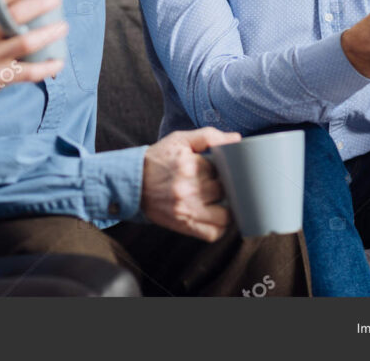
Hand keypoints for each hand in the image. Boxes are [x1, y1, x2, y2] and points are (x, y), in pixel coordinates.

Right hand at [141, 127, 240, 241]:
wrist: (133, 182)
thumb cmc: (159, 159)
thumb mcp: (180, 140)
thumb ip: (208, 136)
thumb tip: (237, 139)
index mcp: (187, 165)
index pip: (222, 168)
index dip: (222, 167)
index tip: (216, 167)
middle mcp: (186, 189)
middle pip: (224, 189)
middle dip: (223, 185)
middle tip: (215, 182)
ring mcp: (185, 210)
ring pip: (225, 214)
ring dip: (225, 207)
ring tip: (216, 199)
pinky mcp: (183, 225)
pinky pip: (214, 233)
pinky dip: (218, 226)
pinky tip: (212, 214)